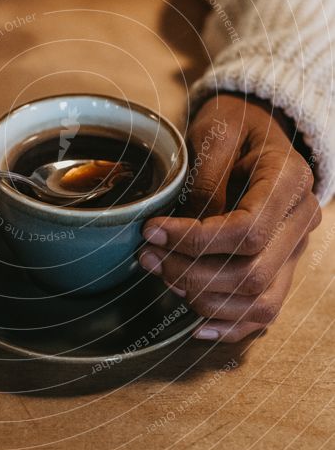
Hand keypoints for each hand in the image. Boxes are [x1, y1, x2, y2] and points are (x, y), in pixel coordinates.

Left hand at [139, 93, 320, 341]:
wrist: (259, 126)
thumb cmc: (235, 123)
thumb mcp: (216, 132)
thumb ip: (205, 178)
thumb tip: (188, 228)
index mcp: (290, 181)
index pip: (247, 231)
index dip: (194, 241)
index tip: (151, 231)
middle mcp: (301, 220)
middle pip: (252, 274)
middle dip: (191, 273)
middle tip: (148, 255)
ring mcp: (295, 248)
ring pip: (259, 302)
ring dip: (202, 299)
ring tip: (160, 273)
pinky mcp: (282, 267)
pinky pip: (265, 312)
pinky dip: (230, 325)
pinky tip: (195, 324)